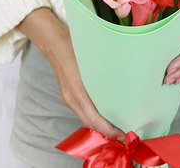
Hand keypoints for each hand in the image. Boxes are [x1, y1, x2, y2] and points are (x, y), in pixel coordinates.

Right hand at [17, 8, 124, 140]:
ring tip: (118, 129)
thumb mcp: (92, 61)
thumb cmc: (73, 48)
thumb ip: (104, 76)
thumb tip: (122, 89)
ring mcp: (68, 98)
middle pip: (90, 124)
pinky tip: (105, 117)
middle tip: (125, 135)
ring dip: (101, 127)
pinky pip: (82, 112)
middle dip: (107, 133)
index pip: (95, 120)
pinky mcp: (68, 96)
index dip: (109, 130)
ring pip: (86, 119)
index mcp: (78, 92)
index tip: (123, 134)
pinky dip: (94, 118)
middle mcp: (71, 99)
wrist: (54, 44)